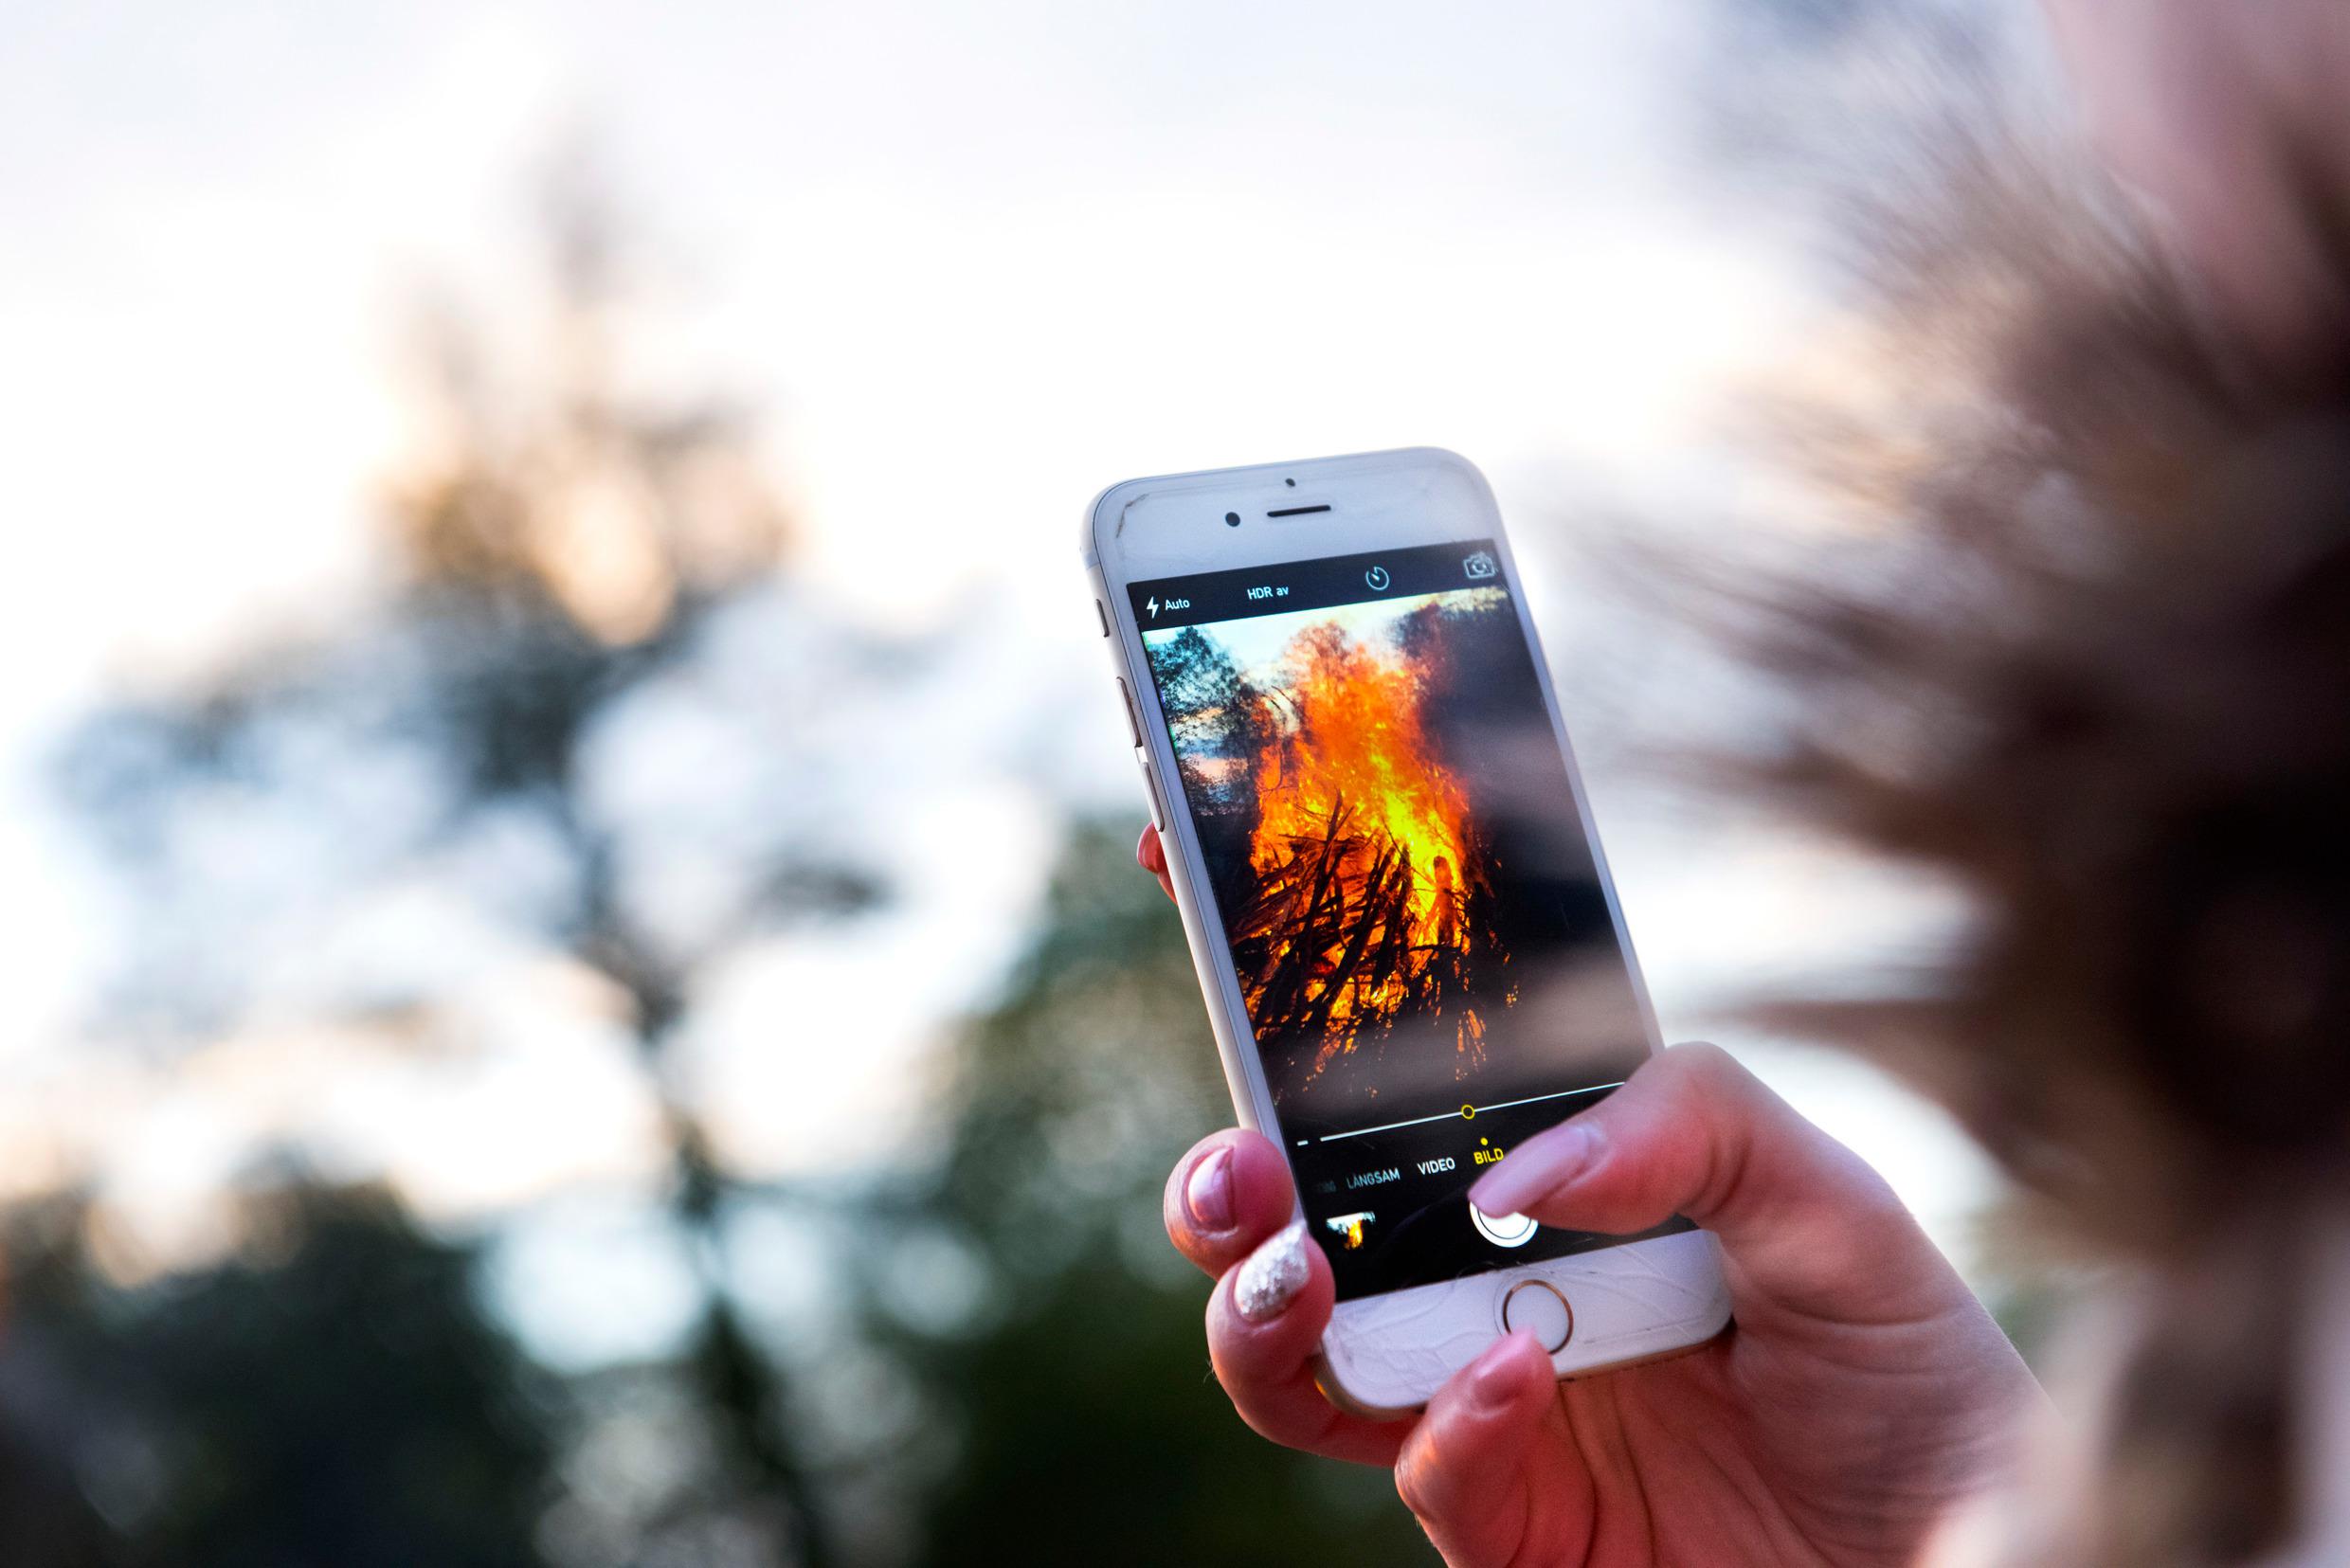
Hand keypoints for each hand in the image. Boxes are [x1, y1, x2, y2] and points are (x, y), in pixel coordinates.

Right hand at [1145, 826, 2040, 1565]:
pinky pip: (1425, 1474)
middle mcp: (1490, 1283)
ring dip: (1258, 1312)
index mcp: (1546, 1180)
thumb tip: (1521, 1172)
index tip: (1188, 885)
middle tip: (1238, 1166)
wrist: (1970, 1551)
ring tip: (1300, 1271)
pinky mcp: (1511, 1527)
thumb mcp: (1829, 1199)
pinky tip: (1521, 1373)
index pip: (1389, 1086)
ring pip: (1296, 1363)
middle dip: (1223, 1186)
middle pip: (1295, 1227)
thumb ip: (1693, 1124)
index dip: (1282, 1001)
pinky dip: (1454, 1421)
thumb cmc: (1903, 1366)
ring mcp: (1484, 1405)